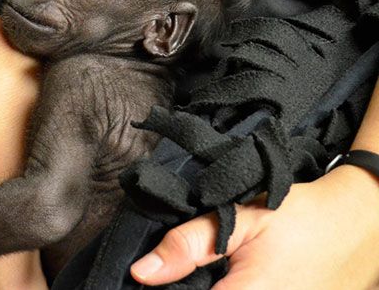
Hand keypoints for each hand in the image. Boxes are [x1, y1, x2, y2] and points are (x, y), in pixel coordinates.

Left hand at [130, 165, 378, 288]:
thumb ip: (190, 246)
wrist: (358, 223)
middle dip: (194, 287)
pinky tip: (235, 278)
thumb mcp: (242, 219)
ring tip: (220, 272)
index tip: (162, 280)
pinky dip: (234, 289)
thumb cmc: (301, 217)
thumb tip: (142, 273)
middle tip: (195, 269)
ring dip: (215, 287)